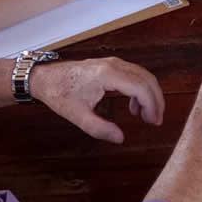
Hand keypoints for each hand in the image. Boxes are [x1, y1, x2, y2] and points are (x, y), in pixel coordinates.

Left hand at [33, 56, 164, 142]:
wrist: (45, 77)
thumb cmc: (60, 94)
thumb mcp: (78, 116)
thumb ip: (100, 129)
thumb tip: (120, 138)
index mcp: (107, 75)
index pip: (140, 87)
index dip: (152, 105)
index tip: (153, 122)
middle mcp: (114, 64)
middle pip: (147, 79)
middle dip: (156, 100)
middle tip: (156, 121)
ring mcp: (113, 62)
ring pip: (143, 75)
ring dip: (149, 94)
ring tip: (147, 116)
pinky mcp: (111, 64)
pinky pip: (134, 74)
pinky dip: (140, 89)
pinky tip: (134, 107)